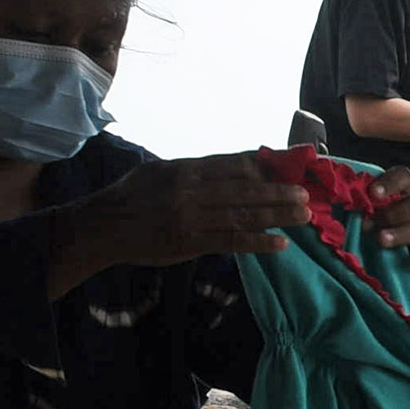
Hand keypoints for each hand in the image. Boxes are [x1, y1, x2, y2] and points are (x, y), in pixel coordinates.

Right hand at [61, 154, 298, 280]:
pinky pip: (232, 241)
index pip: (231, 165)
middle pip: (245, 190)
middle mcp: (191, 190)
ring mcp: (192, 217)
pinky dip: (259, 242)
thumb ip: (192, 170)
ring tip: (304, 215)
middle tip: (306, 194)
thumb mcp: (158, 171)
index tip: (287, 169)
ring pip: (243, 214)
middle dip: (279, 191)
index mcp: (184, 169)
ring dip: (278, 215)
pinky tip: (281, 243)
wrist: (103, 227)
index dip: (263, 168)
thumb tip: (230, 166)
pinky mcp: (191, 242)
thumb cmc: (131, 198)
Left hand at [364, 166, 409, 257]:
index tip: (372, 193)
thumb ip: (357, 194)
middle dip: (392, 215)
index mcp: (406, 186)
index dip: (390, 183)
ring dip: (401, 234)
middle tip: (368, 224)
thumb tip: (331, 190)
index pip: (404, 177)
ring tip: (381, 240)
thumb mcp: (367, 197)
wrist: (387, 230)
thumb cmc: (374, 209)